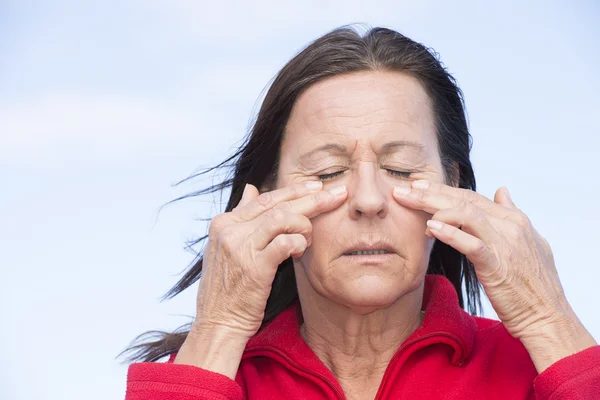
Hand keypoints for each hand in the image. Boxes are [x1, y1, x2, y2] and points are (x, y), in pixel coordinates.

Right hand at [192, 181, 347, 339]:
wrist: (218, 324)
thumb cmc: (227, 289)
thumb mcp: (225, 248)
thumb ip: (241, 218)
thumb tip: (252, 188)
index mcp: (224, 222)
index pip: (265, 198)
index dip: (294, 191)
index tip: (317, 187)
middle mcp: (230, 229)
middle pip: (278, 204)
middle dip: (312, 198)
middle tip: (337, 194)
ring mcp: (240, 247)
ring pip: (284, 218)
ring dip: (305, 225)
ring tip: (309, 238)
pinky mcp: (255, 266)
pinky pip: (286, 242)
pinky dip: (299, 243)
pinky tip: (300, 251)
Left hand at [392, 180, 574, 340]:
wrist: (548, 317)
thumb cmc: (534, 285)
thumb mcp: (530, 242)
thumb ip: (512, 215)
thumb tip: (502, 190)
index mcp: (514, 219)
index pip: (472, 197)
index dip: (443, 189)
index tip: (419, 186)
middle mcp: (510, 226)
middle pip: (464, 200)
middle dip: (431, 193)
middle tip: (404, 189)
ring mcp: (504, 244)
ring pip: (466, 214)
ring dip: (434, 207)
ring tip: (410, 203)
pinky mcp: (497, 266)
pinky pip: (471, 244)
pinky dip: (450, 233)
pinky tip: (431, 228)